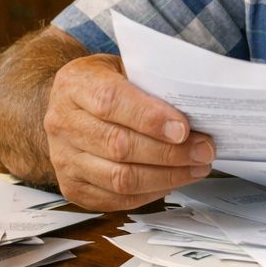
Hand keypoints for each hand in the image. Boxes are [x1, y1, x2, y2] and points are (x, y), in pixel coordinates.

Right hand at [42, 54, 213, 210]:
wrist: (68, 108)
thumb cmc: (105, 85)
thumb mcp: (123, 67)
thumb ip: (151, 83)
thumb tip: (196, 106)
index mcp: (75, 85)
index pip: (110, 101)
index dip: (150, 118)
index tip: (183, 129)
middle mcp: (62, 123)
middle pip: (118, 145)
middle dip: (169, 152)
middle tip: (203, 150)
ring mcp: (64, 159)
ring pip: (119, 178)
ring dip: (166, 176)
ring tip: (196, 167)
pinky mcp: (73, 188)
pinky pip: (117, 199)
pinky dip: (151, 193)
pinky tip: (173, 180)